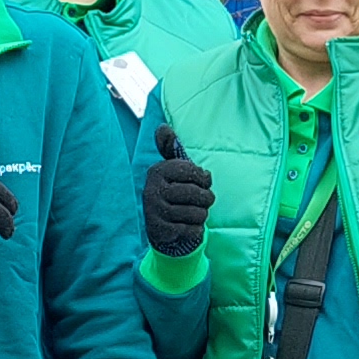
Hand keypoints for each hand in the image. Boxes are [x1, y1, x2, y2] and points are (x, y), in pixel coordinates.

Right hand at [141, 121, 213, 258]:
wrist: (160, 227)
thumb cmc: (174, 192)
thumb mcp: (173, 169)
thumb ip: (170, 148)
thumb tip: (161, 127)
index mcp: (157, 171)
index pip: (190, 170)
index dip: (203, 178)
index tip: (203, 182)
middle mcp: (152, 190)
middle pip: (194, 194)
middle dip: (206, 199)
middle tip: (205, 200)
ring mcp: (155, 212)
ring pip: (195, 213)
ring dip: (201, 215)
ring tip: (195, 213)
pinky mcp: (160, 231)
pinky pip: (191, 230)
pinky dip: (196, 229)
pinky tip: (189, 226)